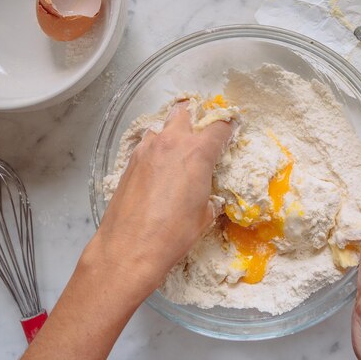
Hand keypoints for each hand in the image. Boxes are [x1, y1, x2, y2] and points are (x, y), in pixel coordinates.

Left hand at [85, 101, 234, 298]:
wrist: (129, 249)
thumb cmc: (172, 234)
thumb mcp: (204, 215)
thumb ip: (208, 192)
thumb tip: (206, 192)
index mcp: (197, 152)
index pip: (219, 126)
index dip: (228, 127)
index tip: (231, 130)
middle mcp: (171, 143)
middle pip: (185, 112)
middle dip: (195, 118)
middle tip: (202, 134)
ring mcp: (146, 149)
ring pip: (162, 127)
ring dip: (172, 133)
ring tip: (177, 153)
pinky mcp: (129, 162)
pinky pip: (147, 145)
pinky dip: (156, 150)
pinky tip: (159, 170)